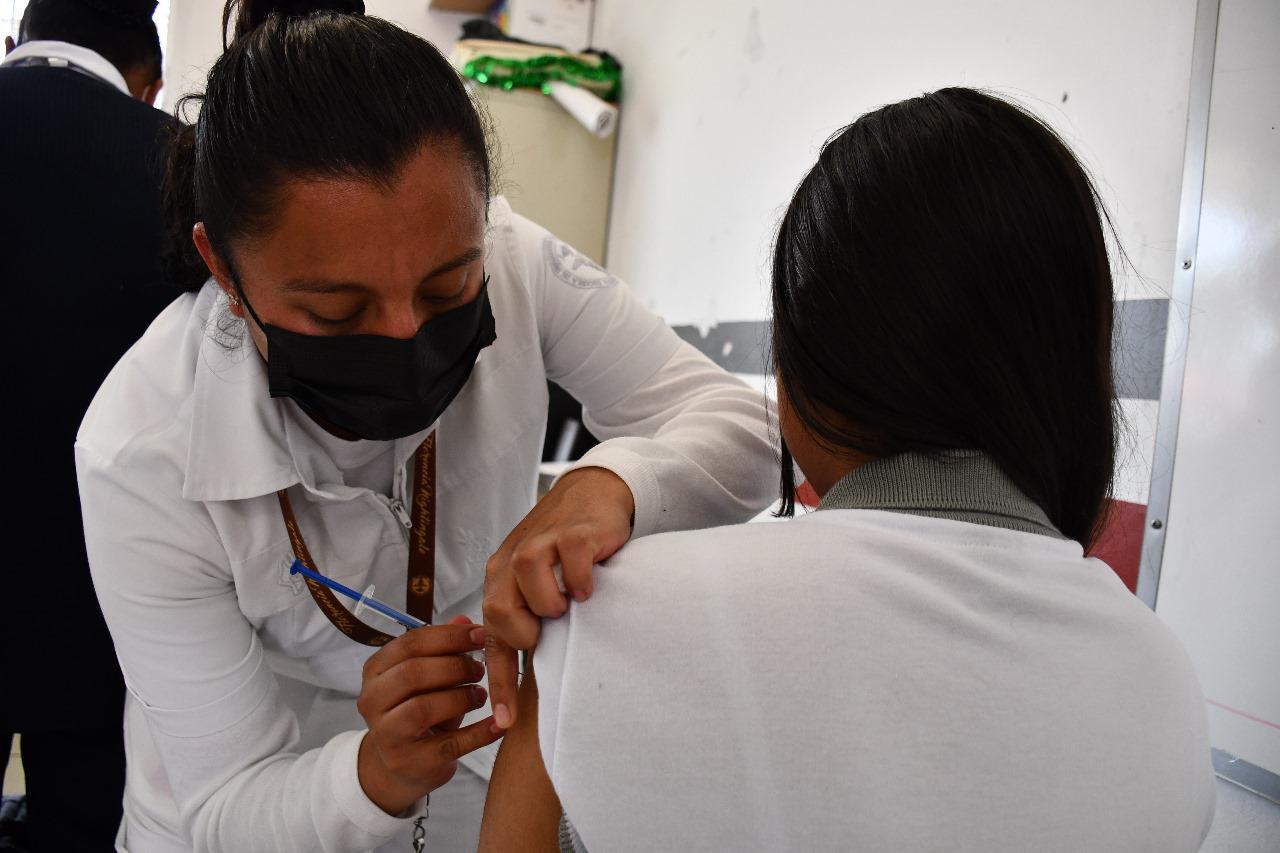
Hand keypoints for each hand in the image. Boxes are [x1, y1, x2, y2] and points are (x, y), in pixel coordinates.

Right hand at [356, 616, 502, 815]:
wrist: (403, 766)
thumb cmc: (419, 712)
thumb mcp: (428, 677)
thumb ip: (443, 648)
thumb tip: (465, 619)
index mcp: (376, 671)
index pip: (409, 644)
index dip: (449, 636)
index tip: (482, 635)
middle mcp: (372, 702)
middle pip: (413, 673)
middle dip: (455, 666)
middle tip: (481, 668)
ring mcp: (388, 735)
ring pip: (423, 708)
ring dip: (461, 696)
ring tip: (481, 694)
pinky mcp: (410, 763)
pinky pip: (449, 744)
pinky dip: (479, 733)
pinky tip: (499, 724)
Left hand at [483, 467, 633, 729]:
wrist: (591, 495)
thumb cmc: (564, 549)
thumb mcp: (539, 584)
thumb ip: (529, 618)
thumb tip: (529, 677)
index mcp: (500, 580)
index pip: (491, 636)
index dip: (498, 682)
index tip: (504, 722)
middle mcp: (512, 562)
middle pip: (497, 609)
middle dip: (523, 632)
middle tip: (549, 629)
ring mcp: (541, 544)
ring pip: (528, 582)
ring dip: (550, 604)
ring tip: (570, 604)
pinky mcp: (573, 534)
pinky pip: (569, 564)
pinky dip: (579, 581)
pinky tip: (590, 585)